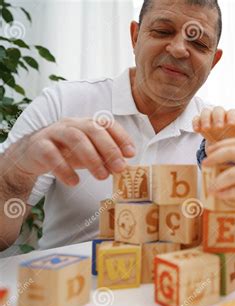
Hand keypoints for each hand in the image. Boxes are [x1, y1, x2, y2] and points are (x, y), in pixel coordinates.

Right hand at [10, 117, 135, 185]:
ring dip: (91, 158)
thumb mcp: (89, 153)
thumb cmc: (67, 152)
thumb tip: (124, 167)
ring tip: (102, 177)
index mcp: (86, 124)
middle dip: (109, 148)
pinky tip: (74, 182)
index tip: (131, 153)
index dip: (121, 136)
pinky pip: (51, 154)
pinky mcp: (38, 145)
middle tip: (120, 168)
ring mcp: (54, 132)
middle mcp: (72, 124)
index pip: (107, 124)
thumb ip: (105, 157)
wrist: (31, 155)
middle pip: (92, 129)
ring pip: (75, 138)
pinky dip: (65, 169)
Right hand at [192, 106, 234, 145]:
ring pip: (206, 112)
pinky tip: (197, 130)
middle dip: (218, 118)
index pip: (232, 112)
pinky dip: (195, 123)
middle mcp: (220, 113)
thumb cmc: (232, 136)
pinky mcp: (199, 121)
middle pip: (218, 110)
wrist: (219, 142)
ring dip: (205, 119)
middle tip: (218, 127)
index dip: (231, 117)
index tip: (231, 125)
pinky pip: (196, 118)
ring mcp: (208, 116)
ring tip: (206, 129)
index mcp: (232, 115)